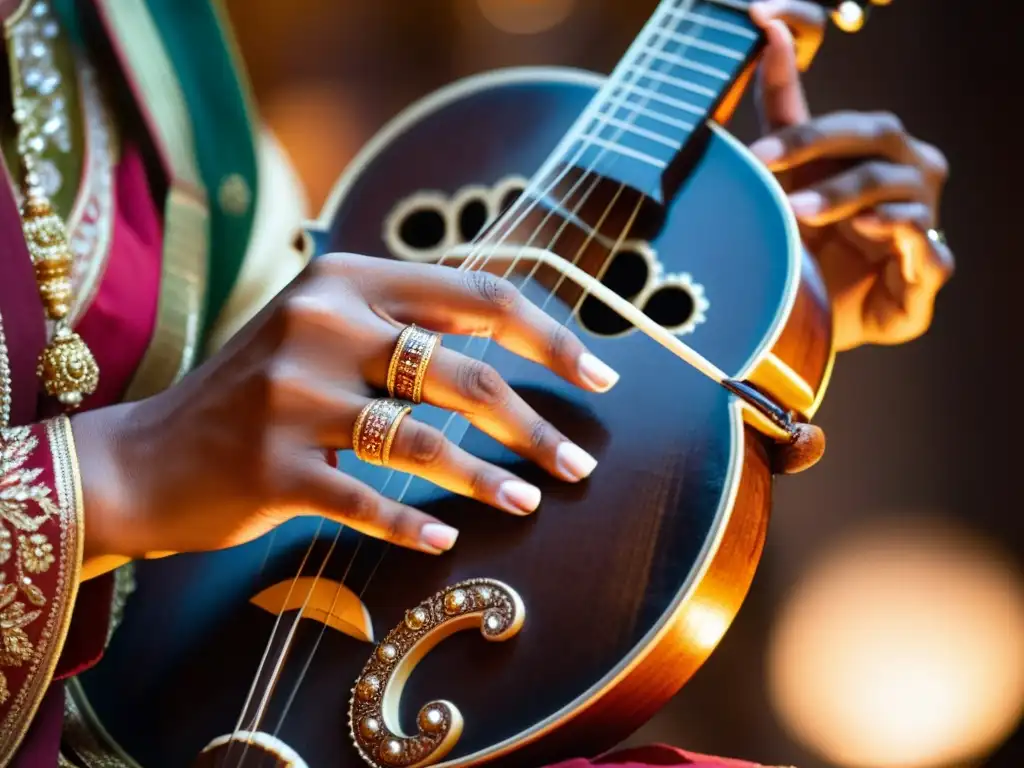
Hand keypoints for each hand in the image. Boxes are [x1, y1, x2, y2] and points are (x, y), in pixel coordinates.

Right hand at [73, 254, 618, 560]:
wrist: (147, 456)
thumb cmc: (257, 390)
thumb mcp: (323, 326)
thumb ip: (406, 318)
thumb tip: (517, 326)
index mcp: (346, 278)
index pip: (477, 295)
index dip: (551, 337)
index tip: (601, 375)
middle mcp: (321, 324)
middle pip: (466, 375)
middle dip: (536, 425)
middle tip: (580, 463)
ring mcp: (291, 397)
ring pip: (425, 442)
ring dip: (490, 479)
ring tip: (531, 501)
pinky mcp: (271, 467)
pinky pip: (367, 500)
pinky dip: (415, 523)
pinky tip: (447, 539)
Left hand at [749, 2, 954, 350]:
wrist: (818, 323)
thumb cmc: (806, 244)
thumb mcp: (783, 180)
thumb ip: (780, 112)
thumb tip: (765, 29)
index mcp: (875, 154)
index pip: (847, 124)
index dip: (803, 105)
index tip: (764, 59)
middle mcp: (908, 178)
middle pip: (875, 140)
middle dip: (815, 146)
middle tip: (762, 161)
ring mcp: (924, 225)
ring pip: (898, 194)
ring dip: (844, 197)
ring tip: (796, 211)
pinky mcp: (928, 276)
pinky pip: (930, 254)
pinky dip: (905, 241)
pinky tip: (871, 231)